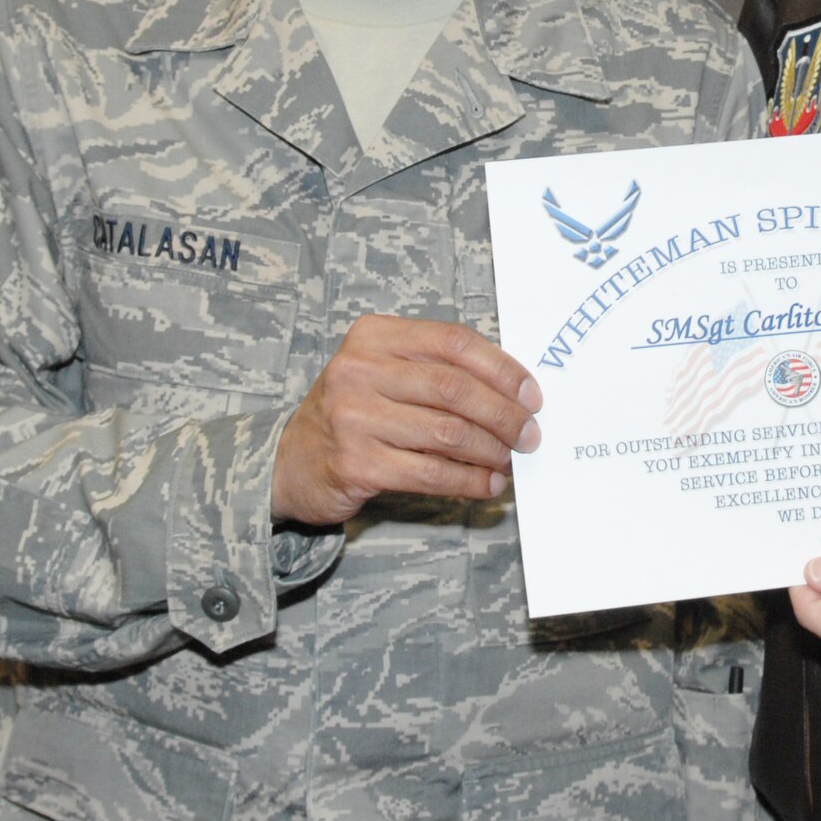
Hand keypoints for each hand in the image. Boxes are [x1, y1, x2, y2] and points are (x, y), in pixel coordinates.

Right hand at [271, 317, 541, 526]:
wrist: (290, 461)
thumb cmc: (355, 412)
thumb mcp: (384, 372)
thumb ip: (437, 370)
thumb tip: (513, 392)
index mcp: (374, 336)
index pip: (453, 342)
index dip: (501, 369)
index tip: (531, 394)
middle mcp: (359, 370)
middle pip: (454, 388)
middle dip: (503, 414)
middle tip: (529, 434)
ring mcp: (353, 417)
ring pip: (447, 432)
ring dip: (490, 450)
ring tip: (510, 460)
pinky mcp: (355, 463)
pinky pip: (429, 472)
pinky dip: (468, 480)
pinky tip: (487, 484)